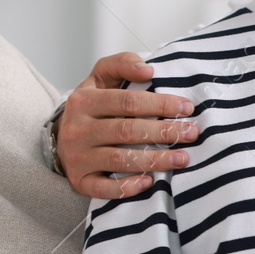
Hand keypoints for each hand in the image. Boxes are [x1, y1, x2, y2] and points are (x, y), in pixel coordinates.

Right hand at [58, 51, 196, 199]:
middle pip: (127, 130)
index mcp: (85, 101)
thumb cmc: (92, 107)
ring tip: (183, 158)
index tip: (187, 108)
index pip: (128, 101)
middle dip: (164, 132)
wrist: (63, 137)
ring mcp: (77, 157)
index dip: (160, 104)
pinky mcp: (80, 180)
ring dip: (154, 160)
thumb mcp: (101, 78)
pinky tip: (149, 182)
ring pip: (119, 159)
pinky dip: (127, 187)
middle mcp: (78, 129)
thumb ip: (122, 64)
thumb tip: (147, 69)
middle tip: (191, 133)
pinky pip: (104, 188)